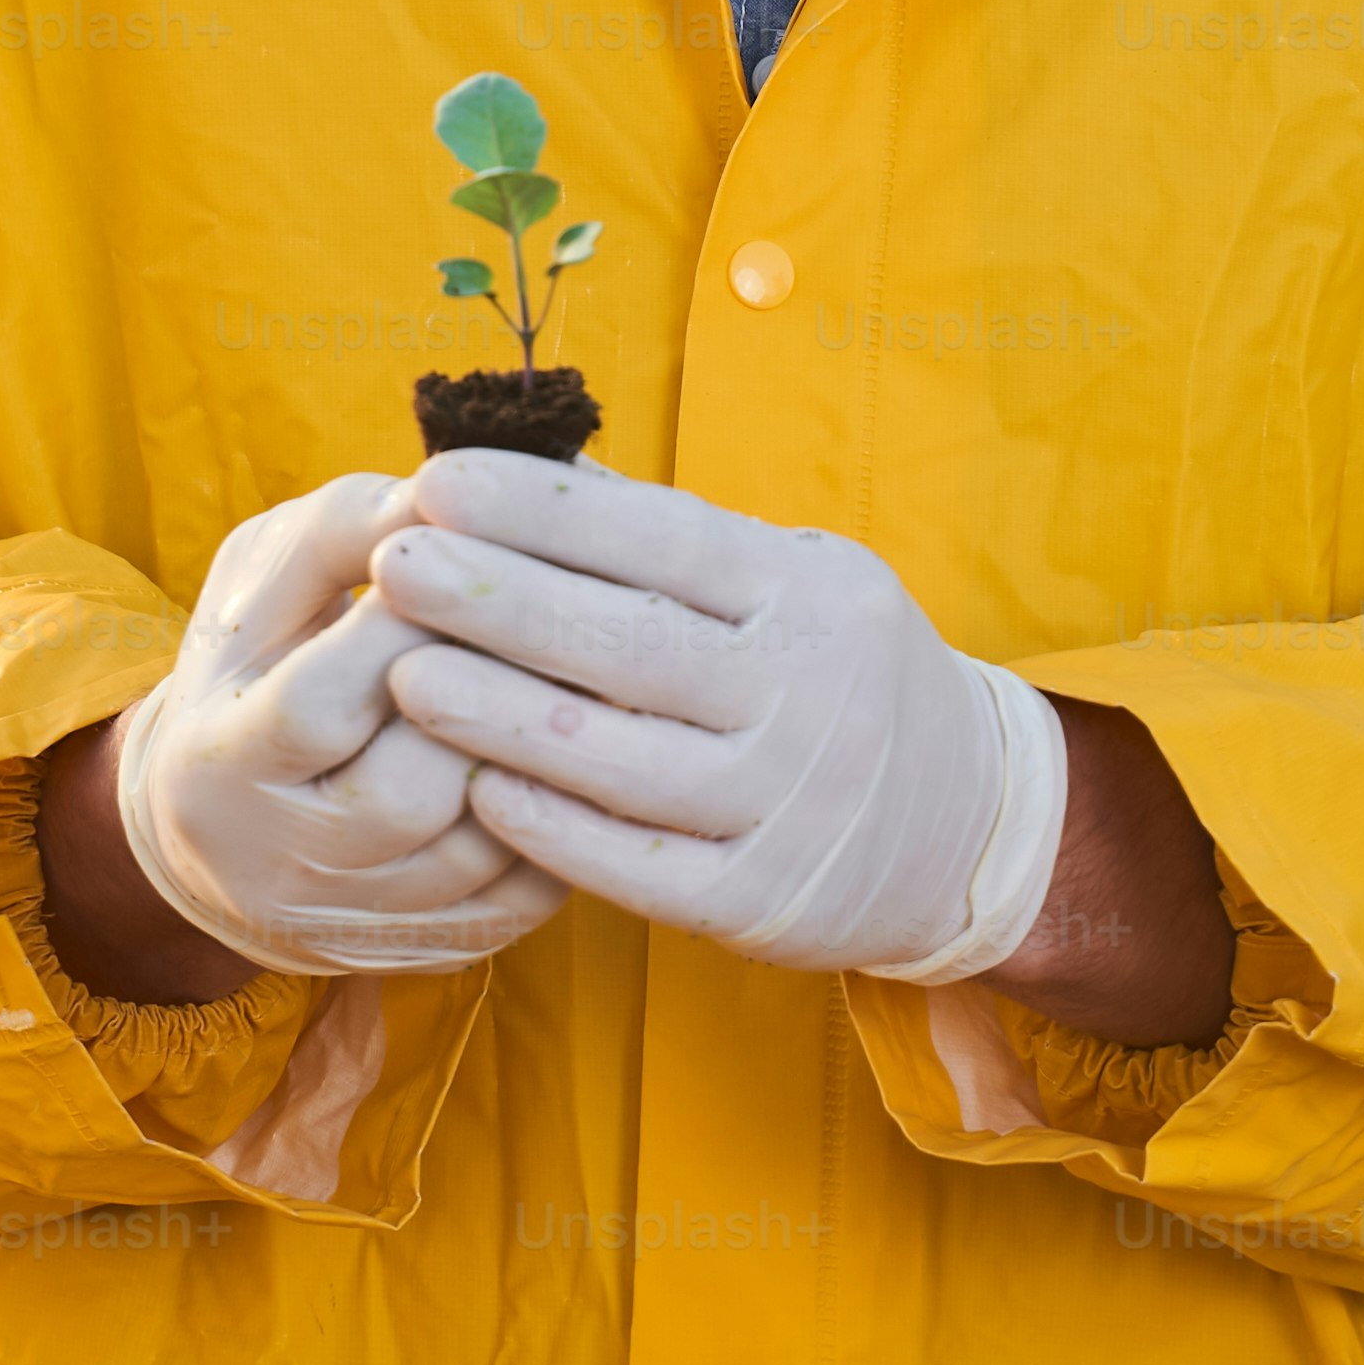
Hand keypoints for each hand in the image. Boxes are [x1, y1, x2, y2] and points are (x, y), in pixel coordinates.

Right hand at [88, 472, 570, 982]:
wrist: (228, 828)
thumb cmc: (256, 668)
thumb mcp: (263, 578)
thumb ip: (342, 531)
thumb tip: (443, 494)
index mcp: (216, 764)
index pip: (317, 704)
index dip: (403, 625)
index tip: (467, 545)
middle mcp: (279, 863)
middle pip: (409, 791)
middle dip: (486, 690)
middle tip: (549, 610)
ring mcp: (364, 922)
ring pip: (481, 847)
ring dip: (537, 753)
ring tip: (573, 669)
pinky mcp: (436, 950)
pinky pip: (527, 895)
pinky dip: (565, 816)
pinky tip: (581, 743)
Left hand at [367, 449, 1071, 984]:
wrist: (968, 826)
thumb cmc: (839, 671)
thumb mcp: (794, 579)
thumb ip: (671, 537)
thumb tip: (537, 464)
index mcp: (809, 594)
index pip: (663, 539)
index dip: (545, 511)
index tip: (442, 480)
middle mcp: (806, 695)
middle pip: (630, 645)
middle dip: (499, 599)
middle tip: (394, 560)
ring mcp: (787, 804)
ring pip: (621, 760)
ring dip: (500, 715)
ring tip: (402, 672)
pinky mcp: (761, 900)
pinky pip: (638, 867)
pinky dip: (554, 828)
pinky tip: (479, 788)